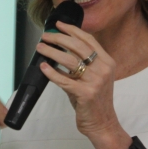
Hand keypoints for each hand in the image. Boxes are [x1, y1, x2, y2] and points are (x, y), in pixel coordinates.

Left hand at [36, 21, 125, 143]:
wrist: (102, 123)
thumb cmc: (94, 100)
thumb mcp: (93, 77)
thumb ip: (81, 64)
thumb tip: (59, 49)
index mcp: (107, 61)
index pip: (88, 40)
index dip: (72, 30)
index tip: (58, 25)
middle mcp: (104, 69)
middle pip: (78, 46)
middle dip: (58, 38)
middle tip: (45, 36)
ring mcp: (96, 81)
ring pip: (69, 60)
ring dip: (51, 52)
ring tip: (40, 48)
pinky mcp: (86, 93)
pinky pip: (64, 80)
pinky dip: (51, 72)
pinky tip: (43, 67)